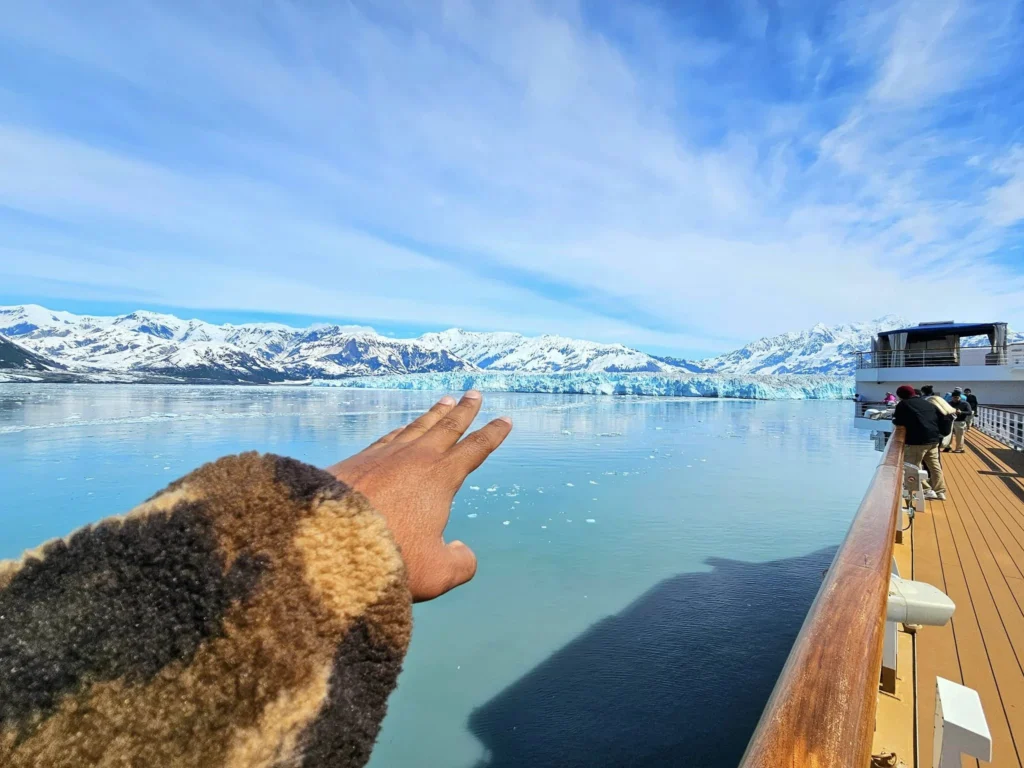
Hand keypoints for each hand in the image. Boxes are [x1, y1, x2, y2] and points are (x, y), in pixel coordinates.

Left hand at [326, 391, 511, 601]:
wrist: (324, 539)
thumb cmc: (387, 556)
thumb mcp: (436, 574)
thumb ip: (460, 564)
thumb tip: (463, 551)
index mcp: (440, 478)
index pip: (474, 450)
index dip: (492, 434)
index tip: (505, 419)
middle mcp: (414, 458)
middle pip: (446, 427)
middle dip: (464, 411)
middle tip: (475, 394)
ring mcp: (383, 455)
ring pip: (416, 427)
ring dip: (433, 414)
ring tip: (445, 401)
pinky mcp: (357, 460)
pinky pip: (387, 437)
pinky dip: (401, 429)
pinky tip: (401, 429)